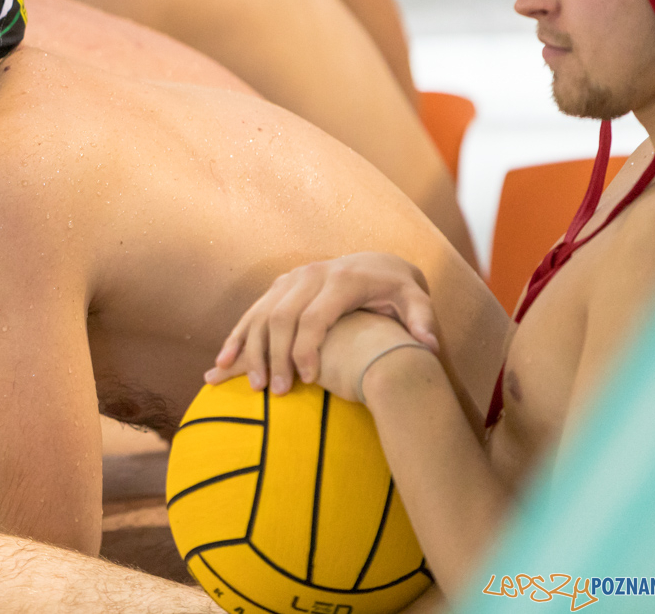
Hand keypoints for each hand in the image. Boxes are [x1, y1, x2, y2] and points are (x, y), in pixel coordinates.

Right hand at [205, 252, 438, 394]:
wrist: (378, 262)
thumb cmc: (398, 290)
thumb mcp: (416, 300)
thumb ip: (422, 320)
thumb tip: (428, 345)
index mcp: (341, 280)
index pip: (315, 317)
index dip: (307, 350)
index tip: (309, 381)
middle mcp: (311, 275)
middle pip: (282, 318)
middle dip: (276, 357)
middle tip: (276, 392)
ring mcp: (291, 278)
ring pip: (261, 314)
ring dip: (252, 350)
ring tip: (254, 385)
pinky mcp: (279, 285)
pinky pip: (253, 311)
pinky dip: (238, 336)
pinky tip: (225, 361)